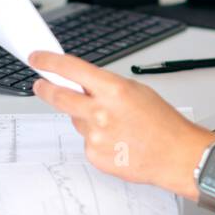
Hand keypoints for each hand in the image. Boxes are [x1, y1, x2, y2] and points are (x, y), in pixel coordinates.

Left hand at [29, 51, 214, 197]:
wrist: (176, 155)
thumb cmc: (162, 123)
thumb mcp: (136, 90)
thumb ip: (105, 86)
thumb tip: (81, 83)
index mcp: (113, 90)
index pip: (70, 69)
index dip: (48, 62)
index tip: (38, 58)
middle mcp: (100, 112)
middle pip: (59, 97)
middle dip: (45, 89)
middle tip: (40, 85)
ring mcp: (95, 136)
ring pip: (76, 120)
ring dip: (85, 118)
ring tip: (114, 125)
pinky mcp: (94, 156)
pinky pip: (86, 141)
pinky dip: (96, 139)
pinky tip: (116, 140)